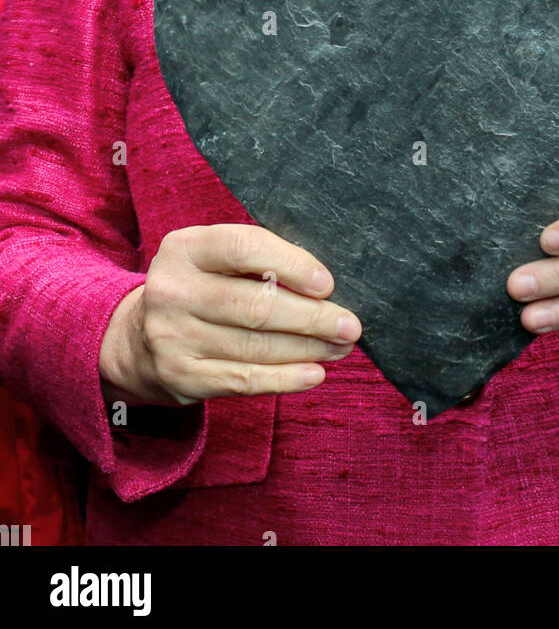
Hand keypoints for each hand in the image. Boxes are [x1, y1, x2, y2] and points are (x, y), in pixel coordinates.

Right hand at [98, 223, 361, 406]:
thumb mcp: (214, 259)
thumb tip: (324, 286)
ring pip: (254, 346)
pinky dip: (284, 378)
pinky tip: (314, 374)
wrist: (138, 338)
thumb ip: (258, 260)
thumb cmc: (200, 287)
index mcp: (184, 248)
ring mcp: (172, 337)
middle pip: (254, 304)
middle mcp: (172, 290)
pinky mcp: (181, 376)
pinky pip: (243, 380)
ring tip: (340, 347)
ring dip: (306, 349)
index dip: (291, 264)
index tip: (327, 284)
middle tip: (349, 325)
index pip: (244, 248)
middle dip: (311, 317)